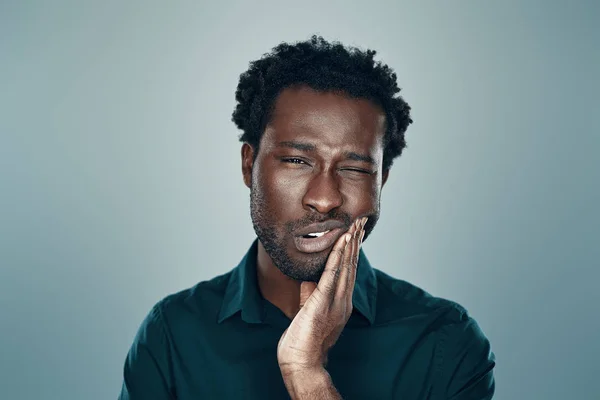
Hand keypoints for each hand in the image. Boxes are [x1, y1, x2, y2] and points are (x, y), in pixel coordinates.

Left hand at [277, 216, 366, 374]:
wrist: (302, 361)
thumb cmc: (303, 339)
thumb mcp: (309, 309)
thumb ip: (311, 291)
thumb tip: (308, 273)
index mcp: (341, 301)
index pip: (350, 270)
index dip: (354, 249)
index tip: (356, 231)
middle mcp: (343, 300)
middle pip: (352, 265)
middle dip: (356, 241)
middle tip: (361, 221)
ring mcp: (335, 302)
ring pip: (346, 267)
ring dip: (350, 244)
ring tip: (354, 226)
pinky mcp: (323, 303)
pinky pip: (331, 276)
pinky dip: (337, 258)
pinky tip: (341, 244)